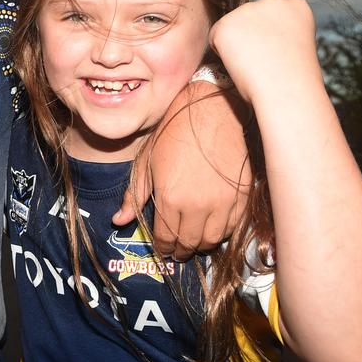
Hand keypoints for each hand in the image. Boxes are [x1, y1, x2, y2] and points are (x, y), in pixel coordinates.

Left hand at [114, 81, 251, 258]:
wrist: (210, 110)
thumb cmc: (173, 132)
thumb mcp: (146, 161)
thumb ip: (135, 195)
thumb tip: (119, 220)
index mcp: (171, 198)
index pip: (166, 237)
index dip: (163, 247)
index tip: (162, 249)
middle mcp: (198, 206)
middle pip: (189, 243)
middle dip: (180, 250)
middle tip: (177, 250)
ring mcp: (224, 203)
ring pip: (213, 240)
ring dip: (201, 244)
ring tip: (193, 241)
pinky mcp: (243, 196)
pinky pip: (233, 227)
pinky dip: (222, 232)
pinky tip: (213, 227)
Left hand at [210, 0, 318, 104]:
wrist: (288, 92)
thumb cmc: (293, 78)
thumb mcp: (294, 42)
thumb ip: (276, 29)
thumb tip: (250, 31)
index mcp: (295, 3)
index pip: (270, 15)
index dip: (271, 38)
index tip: (280, 53)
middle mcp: (272, 0)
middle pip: (249, 17)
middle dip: (251, 36)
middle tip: (265, 61)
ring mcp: (247, 9)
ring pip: (232, 26)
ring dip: (236, 44)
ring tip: (255, 64)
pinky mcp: (225, 24)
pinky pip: (215, 39)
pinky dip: (222, 53)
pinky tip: (240, 64)